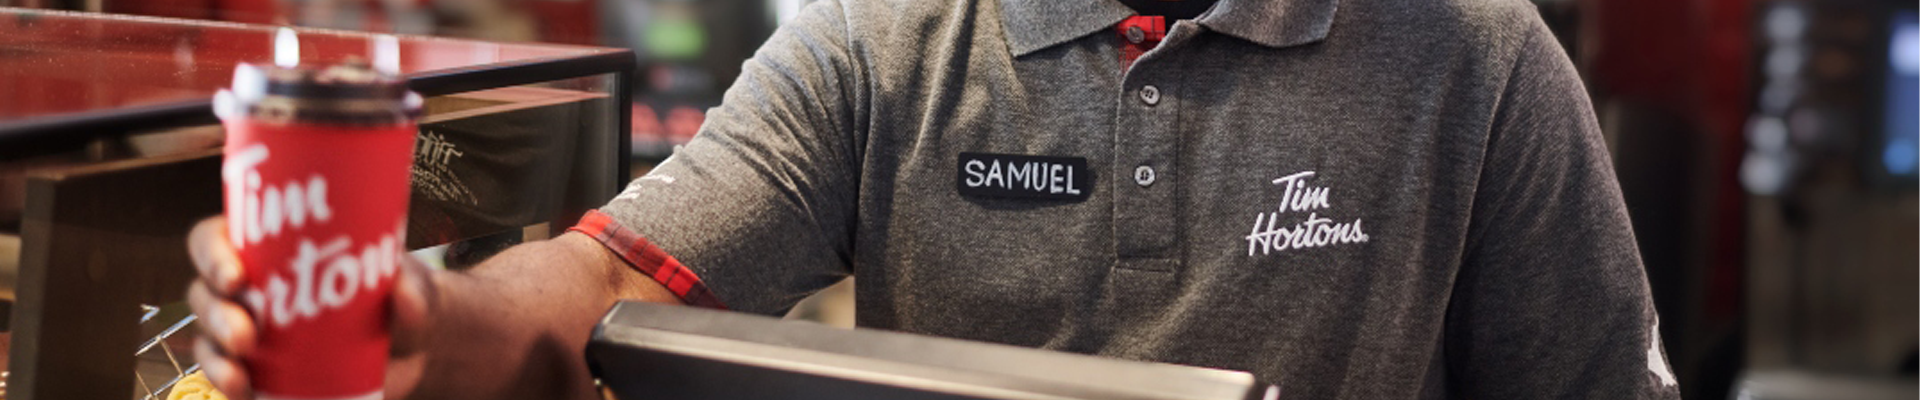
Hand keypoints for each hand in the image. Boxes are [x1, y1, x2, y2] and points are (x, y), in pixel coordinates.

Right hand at [186, 216, 435, 399]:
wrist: (412, 347)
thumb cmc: (397, 295)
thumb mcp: (409, 285)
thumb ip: (414, 289)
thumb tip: (406, 297)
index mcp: (267, 247)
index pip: (215, 240)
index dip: (212, 254)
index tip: (235, 276)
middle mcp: (249, 288)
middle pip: (205, 293)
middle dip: (217, 314)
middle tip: (247, 334)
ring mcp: (250, 332)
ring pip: (210, 340)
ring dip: (217, 359)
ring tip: (242, 376)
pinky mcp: (260, 372)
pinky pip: (230, 379)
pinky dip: (229, 388)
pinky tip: (243, 394)